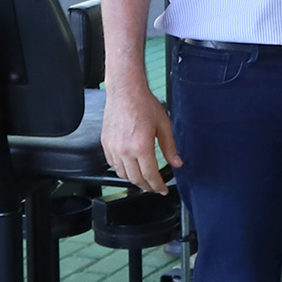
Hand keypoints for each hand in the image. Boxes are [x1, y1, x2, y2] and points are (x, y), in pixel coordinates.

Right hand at [100, 80, 177, 194]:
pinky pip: (112, 164)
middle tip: (155, 187)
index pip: (150, 175)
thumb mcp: (164, 125)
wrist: (125, 91)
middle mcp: (125, 150)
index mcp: (141, 146)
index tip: (162, 189)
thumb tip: (177, 162)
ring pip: (122, 174)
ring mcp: (113, 148)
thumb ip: (170, 147)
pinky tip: (130, 167)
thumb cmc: (144, 104)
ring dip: (134, 179)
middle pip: (136, 179)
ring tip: (144, 178)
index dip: (158, 186)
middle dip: (147, 186)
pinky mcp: (105, 144)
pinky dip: (122, 170)